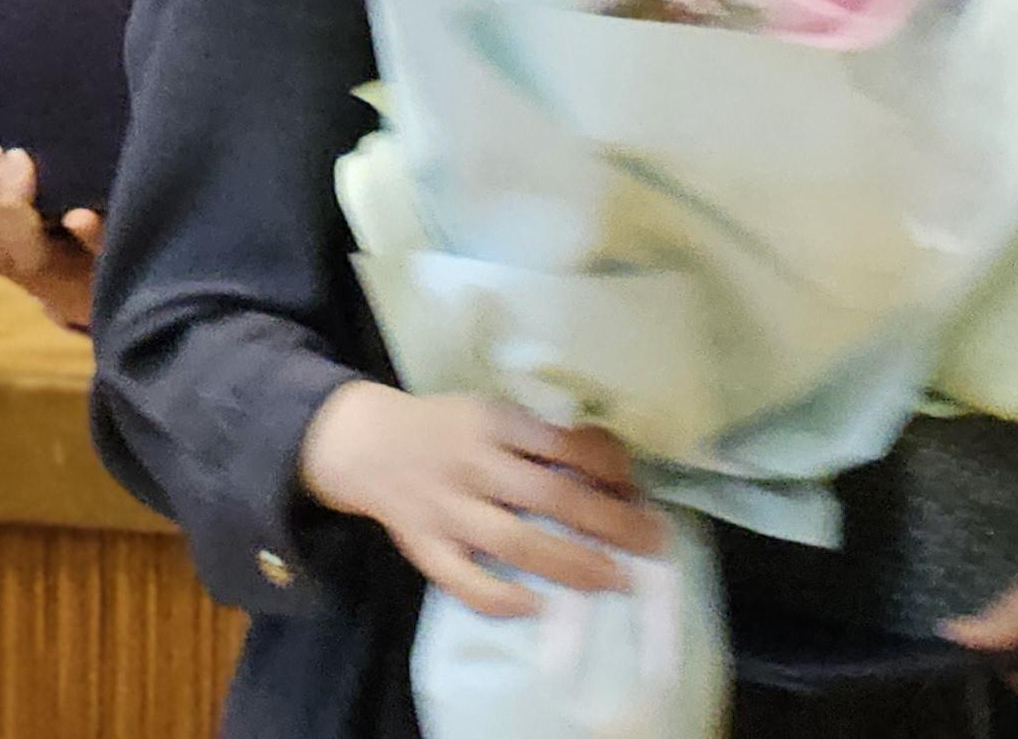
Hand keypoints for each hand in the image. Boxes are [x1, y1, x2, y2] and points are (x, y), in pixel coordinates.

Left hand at [0, 143, 101, 334]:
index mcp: (46, 269)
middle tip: (4, 151)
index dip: (12, 193)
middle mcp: (13, 271)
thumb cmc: (96, 262)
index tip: (22, 158)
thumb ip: (99, 238)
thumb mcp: (108, 252)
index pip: (16, 234)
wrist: (75, 288)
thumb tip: (78, 217)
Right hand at [296, 381, 670, 620]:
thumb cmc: (443, 428)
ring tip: (616, 579)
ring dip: (572, 564)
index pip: (563, 444)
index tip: (639, 487)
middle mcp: (472, 466)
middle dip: (611, 522)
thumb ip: (540, 436)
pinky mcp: (425, 546)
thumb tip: (612, 466)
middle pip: (551, 497)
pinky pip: (464, 581)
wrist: (363, 442)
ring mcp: (447, 510)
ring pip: (516, 544)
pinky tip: (536, 606)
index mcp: (492, 423)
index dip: (610, 466)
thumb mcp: (490, 412)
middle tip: (655, 543)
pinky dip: (501, 598)